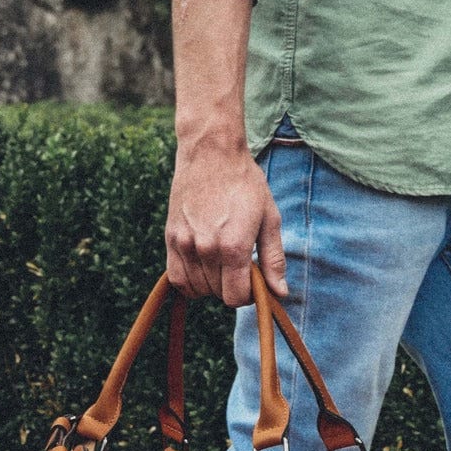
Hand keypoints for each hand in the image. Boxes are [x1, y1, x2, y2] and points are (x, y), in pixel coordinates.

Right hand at [165, 136, 287, 306]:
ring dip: (212, 284)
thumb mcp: (270, 219)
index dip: (248, 295)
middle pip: (217, 294)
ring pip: (197, 289)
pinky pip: (177, 278)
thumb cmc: (246, 184)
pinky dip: (191, 281)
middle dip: (232, 286)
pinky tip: (203, 268)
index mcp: (233, 246)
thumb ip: (274, 260)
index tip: (254, 280)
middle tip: (240, 265)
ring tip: (223, 263)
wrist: (211, 153)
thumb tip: (280, 294)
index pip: (235, 297)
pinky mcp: (171, 238)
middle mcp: (206, 248)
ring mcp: (184, 244)